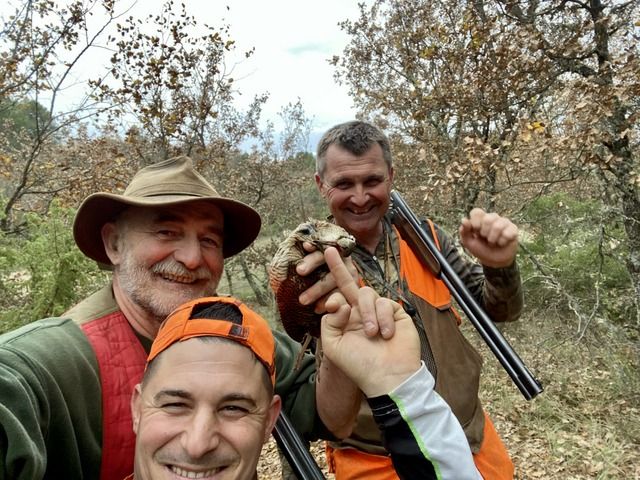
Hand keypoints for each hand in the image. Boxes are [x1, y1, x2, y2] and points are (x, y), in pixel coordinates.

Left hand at [320, 247, 420, 396]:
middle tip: (329, 251)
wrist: (388, 376)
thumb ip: (329, 322)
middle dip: (339, 266)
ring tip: (372, 334)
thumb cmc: (359, 365)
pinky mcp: (395, 312)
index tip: (329, 303)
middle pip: (349, 284)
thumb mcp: (334, 345)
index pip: (336, 297)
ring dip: (368, 314)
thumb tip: (338, 303)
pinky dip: (384, 319)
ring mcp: (378, 311)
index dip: (331, 295)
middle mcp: (361, 312)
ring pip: (367, 294)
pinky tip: (387, 334)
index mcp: (345, 320)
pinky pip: (385, 303)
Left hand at [459, 208, 518, 267]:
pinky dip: (502, 242)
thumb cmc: (480, 249)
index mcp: (480, 218)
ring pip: (498, 226)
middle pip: (488, 219)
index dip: (475, 222)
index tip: (475, 232)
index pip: (477, 212)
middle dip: (484, 233)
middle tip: (485, 239)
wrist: (494, 261)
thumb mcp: (469, 242)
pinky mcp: (513, 229)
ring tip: (493, 242)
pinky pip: (508, 233)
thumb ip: (464, 231)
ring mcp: (504, 222)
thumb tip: (464, 220)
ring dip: (493, 239)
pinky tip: (501, 243)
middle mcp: (493, 218)